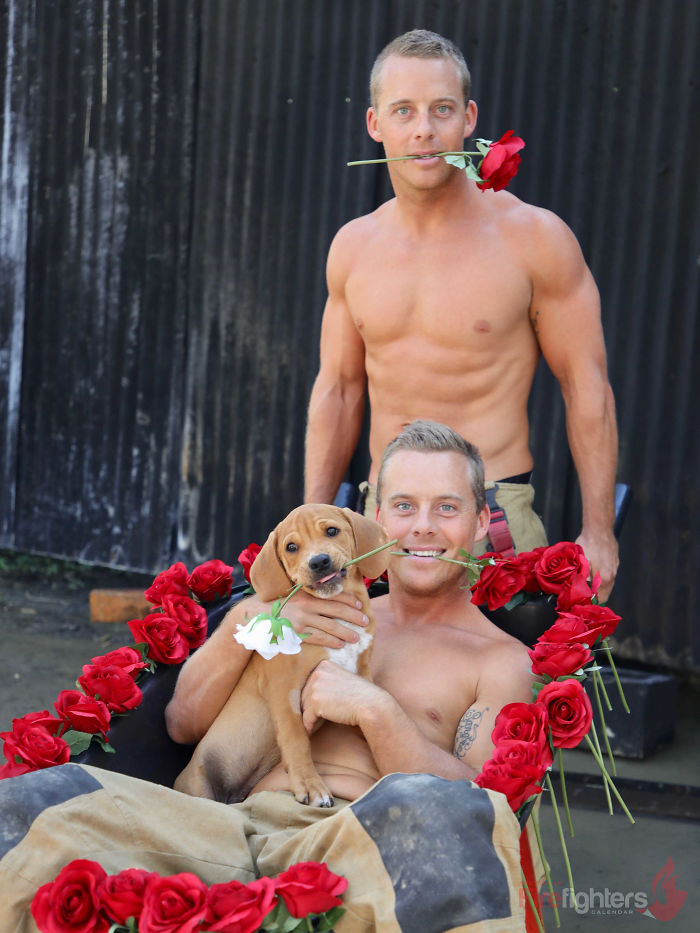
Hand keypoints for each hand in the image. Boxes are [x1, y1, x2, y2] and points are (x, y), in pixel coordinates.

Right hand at [243, 590, 368, 648]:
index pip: (333, 595)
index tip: (360, 605)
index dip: (349, 600)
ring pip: (331, 625)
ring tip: (357, 637)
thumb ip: (309, 598)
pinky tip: (341, 644)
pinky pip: (319, 637)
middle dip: (353, 616)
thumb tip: (328, 601)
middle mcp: (306, 604)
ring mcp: (302, 619)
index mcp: (307, 594)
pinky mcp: (297, 632)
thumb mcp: (293, 596)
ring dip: (346, 632)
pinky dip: (332, 641)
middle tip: (365, 621)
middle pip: (336, 610)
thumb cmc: (276, 606)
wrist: (254, 616)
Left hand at [300, 660, 388, 733]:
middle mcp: (318, 673)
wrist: (372, 705)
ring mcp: (316, 687)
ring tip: (310, 726)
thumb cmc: (361, 695)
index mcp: (324, 665)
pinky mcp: (316, 703)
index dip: (310, 695)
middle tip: (309, 718)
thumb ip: (327, 681)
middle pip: (303, 694)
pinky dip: (307, 727)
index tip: (312, 705)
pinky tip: (310, 733)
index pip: (308, 682)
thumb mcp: (342, 679)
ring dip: (308, 717)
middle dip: (307, 707)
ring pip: (303, 707)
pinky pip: (306, 719)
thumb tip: (312, 693)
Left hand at [576, 530, 618, 602]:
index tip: (582, 602)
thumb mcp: (580, 563)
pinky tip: (592, 568)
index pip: (600, 599)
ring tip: (585, 581)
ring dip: (597, 583)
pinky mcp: (615, 560)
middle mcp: (612, 575)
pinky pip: (608, 571)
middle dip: (593, 594)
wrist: (599, 528)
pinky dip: (600, 573)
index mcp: (604, 579)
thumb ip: (579, 578)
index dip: (591, 602)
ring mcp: (615, 567)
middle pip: (604, 591)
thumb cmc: (588, 544)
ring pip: (606, 581)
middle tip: (581, 593)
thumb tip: (575, 589)